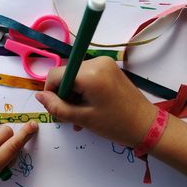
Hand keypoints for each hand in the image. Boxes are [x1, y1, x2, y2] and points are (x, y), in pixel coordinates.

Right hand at [35, 56, 156, 146]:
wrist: (147, 125)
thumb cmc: (115, 124)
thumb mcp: (82, 118)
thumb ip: (57, 107)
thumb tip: (39, 96)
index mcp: (90, 73)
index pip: (55, 74)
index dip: (50, 92)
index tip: (56, 108)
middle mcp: (96, 61)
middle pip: (66, 75)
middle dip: (63, 94)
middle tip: (70, 116)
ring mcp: (104, 63)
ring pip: (75, 76)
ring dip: (73, 94)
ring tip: (80, 115)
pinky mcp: (109, 67)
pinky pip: (86, 76)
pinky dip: (83, 90)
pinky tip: (88, 106)